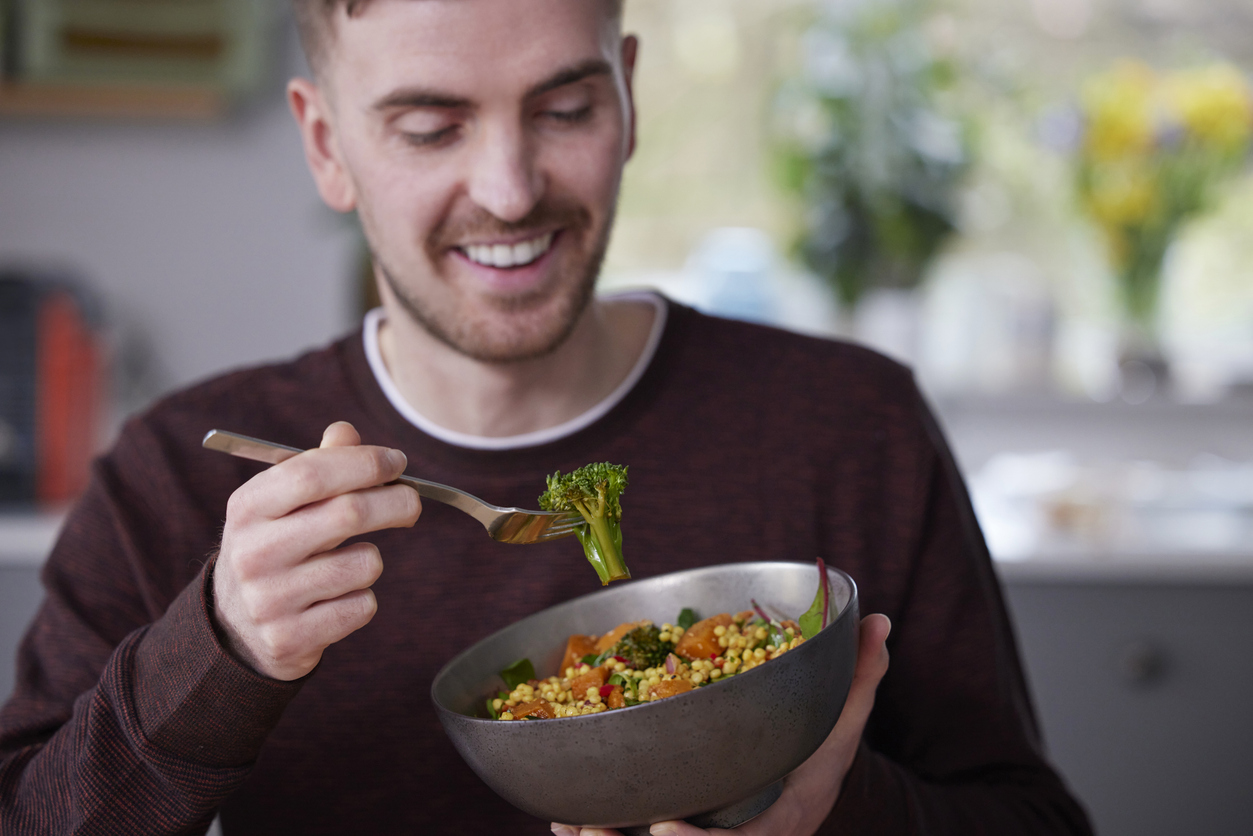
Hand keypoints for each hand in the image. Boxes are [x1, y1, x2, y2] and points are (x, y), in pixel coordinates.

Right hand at [212, 421, 421, 679]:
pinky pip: (362, 607)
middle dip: (396, 502)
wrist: (236, 627)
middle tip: (412, 502)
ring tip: (350, 564)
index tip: (398, 462)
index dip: (365, 463)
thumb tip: (346, 431)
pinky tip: (337, 599)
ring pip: (364, 564)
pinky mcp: (289, 639)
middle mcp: (253, 552)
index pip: (312, 473)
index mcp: (247, 507)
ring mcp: (268, 600)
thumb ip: (316, 465)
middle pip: (349, 514)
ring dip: (372, 559)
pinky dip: (363, 599)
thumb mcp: (281, 503)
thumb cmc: (276, 547)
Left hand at [551, 614, 891, 835]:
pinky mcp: (685, 828)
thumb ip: (860, 676)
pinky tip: (564, 821)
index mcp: (783, 820)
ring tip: (570, 826)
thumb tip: (877, 620)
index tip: (664, 830)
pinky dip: (597, 834)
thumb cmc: (819, 751)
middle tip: (593, 829)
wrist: (805, 789)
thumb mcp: (843, 720)